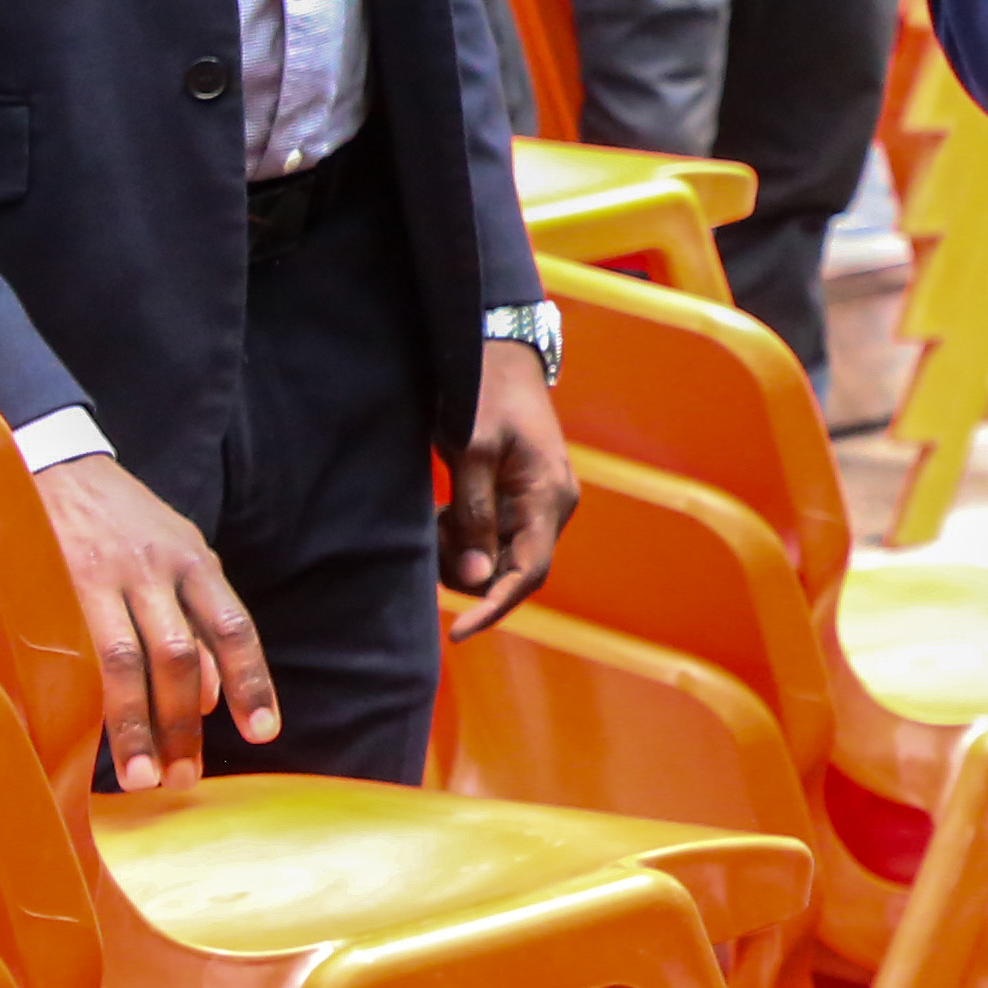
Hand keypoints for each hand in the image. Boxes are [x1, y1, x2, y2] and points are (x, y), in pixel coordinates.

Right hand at [35, 450, 273, 784]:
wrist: (52, 463)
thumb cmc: (121, 524)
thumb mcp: (174, 555)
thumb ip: (194, 621)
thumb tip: (211, 702)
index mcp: (194, 562)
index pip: (233, 630)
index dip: (251, 683)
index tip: (263, 732)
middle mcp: (156, 570)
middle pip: (181, 657)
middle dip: (185, 724)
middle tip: (184, 778)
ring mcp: (102, 578)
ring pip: (126, 662)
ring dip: (137, 724)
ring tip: (143, 777)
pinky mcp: (53, 586)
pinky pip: (73, 652)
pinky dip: (85, 698)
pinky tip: (84, 737)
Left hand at [442, 340, 574, 635]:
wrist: (500, 354)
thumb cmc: (485, 396)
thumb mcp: (471, 452)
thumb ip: (474, 516)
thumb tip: (478, 578)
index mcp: (549, 497)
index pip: (528, 573)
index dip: (493, 607)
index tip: (456, 632)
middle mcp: (553, 506)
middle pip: (513, 569)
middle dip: (469, 569)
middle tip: (435, 535)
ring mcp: (540, 502)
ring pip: (500, 556)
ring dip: (464, 551)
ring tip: (438, 516)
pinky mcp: (523, 496)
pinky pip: (495, 536)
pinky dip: (467, 535)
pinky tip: (447, 511)